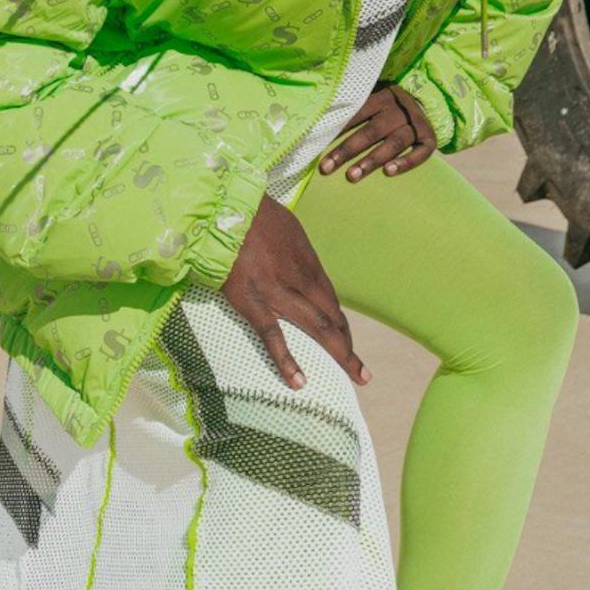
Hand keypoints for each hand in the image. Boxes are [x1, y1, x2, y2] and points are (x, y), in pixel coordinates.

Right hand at [222, 191, 370, 391]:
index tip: (348, 343)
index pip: (331, 302)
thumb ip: (297, 254)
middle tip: (363, 374)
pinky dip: (286, 360)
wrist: (226, 208)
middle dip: (348, 348)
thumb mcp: (289, 229)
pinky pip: (272, 335)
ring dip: (339, 355)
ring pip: (316, 328)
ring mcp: (278, 293)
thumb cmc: (255, 214)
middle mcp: (302, 280)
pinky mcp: (252, 302)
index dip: (341, 326)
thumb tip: (302, 270)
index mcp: (309, 264)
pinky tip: (298, 381)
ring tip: (354, 378)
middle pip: (332, 319)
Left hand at [316, 81, 436, 182]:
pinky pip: (420, 153)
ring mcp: (416, 125)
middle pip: (372, 132)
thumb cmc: (391, 106)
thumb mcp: (375, 99)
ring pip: (393, 144)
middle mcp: (399, 111)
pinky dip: (406, 163)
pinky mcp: (430, 139)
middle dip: (347, 150)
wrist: (430, 101)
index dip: (339, 130)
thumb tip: (320, 122)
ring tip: (351, 176)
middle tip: (327, 168)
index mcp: (382, 98)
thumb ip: (354, 109)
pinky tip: (388, 172)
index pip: (358, 114)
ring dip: (371, 160)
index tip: (317, 145)